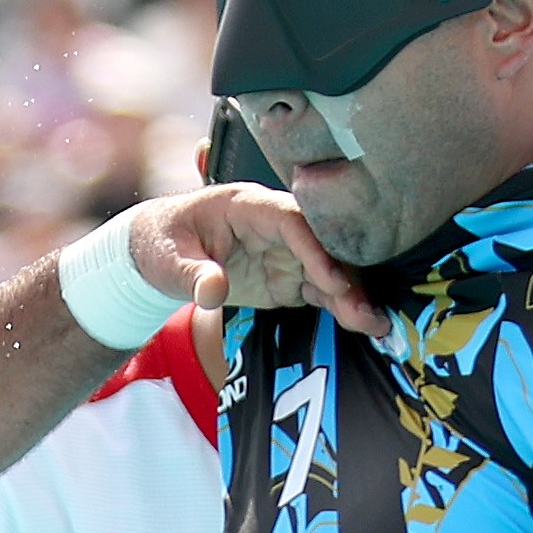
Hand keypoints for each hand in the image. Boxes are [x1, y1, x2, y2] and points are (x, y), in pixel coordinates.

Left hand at [121, 185, 379, 337]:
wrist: (156, 253)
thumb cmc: (161, 244)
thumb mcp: (167, 260)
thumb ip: (192, 275)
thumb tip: (214, 291)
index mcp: (246, 207)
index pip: (291, 221)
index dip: (316, 248)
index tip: (333, 280)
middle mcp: (274, 226)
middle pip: (321, 245)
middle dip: (347, 276)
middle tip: (368, 309)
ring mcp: (285, 252)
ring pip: (328, 270)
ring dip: (352, 296)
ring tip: (376, 324)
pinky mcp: (288, 276)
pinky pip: (321, 291)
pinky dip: (342, 307)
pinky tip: (366, 325)